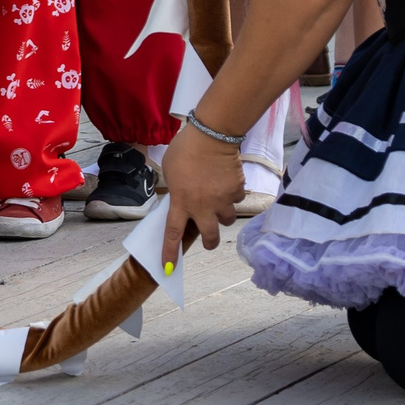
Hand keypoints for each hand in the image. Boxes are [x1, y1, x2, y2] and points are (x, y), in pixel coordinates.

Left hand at [158, 118, 244, 272]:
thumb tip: (181, 197)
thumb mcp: (170, 171)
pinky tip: (227, 182)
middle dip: (210, 242)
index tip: (168, 268)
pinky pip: (236, 199)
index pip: (173, 234)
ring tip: (218, 201)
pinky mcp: (237, 191)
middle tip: (209, 240)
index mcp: (181, 202)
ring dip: (223, 214)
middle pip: (210, 237)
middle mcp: (203, 207)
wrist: (212, 136)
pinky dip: (232, 195)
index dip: (170, 253)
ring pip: (227, 220)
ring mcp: (222, 200)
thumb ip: (175, 189)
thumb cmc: (185, 149)